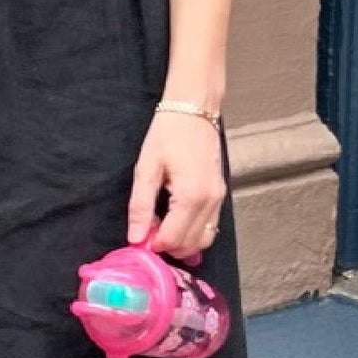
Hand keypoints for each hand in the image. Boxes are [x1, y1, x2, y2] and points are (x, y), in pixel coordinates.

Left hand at [127, 109, 224, 258]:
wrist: (194, 109)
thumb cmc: (168, 134)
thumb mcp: (146, 168)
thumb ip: (141, 206)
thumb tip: (136, 238)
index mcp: (190, 196)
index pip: (173, 239)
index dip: (153, 245)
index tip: (140, 237)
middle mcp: (210, 201)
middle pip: (190, 245)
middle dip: (168, 247)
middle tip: (149, 233)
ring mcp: (219, 199)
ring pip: (204, 240)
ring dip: (183, 243)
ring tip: (162, 228)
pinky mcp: (221, 195)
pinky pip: (211, 226)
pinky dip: (194, 233)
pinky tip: (176, 222)